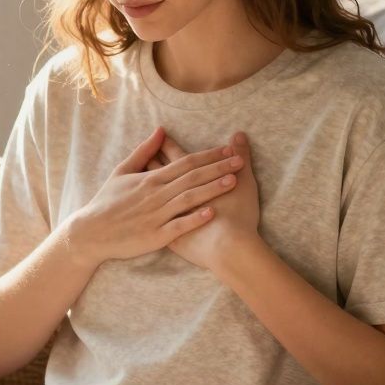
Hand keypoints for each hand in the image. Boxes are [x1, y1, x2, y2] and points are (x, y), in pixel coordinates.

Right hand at [68, 126, 245, 264]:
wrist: (91, 232)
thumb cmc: (107, 201)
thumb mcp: (121, 172)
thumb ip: (143, 152)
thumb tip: (160, 131)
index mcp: (150, 179)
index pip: (185, 162)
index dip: (209, 156)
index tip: (229, 149)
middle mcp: (155, 195)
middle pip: (192, 178)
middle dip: (218, 168)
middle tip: (240, 160)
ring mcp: (156, 215)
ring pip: (189, 199)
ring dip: (211, 189)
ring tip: (234, 181)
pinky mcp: (155, 236)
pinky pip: (178, 226)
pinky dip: (195, 219)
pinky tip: (212, 213)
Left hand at [152, 131, 262, 271]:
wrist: (228, 250)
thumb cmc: (239, 215)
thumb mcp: (244, 182)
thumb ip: (242, 156)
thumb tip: (239, 134)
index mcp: (189, 182)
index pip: (177, 159)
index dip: (169, 146)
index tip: (162, 136)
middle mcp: (172, 196)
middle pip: (159, 174)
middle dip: (153, 160)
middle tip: (144, 153)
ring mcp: (166, 216)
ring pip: (152, 196)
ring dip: (147, 184)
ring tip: (141, 173)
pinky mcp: (165, 236)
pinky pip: (154, 221)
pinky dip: (149, 212)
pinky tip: (145, 208)